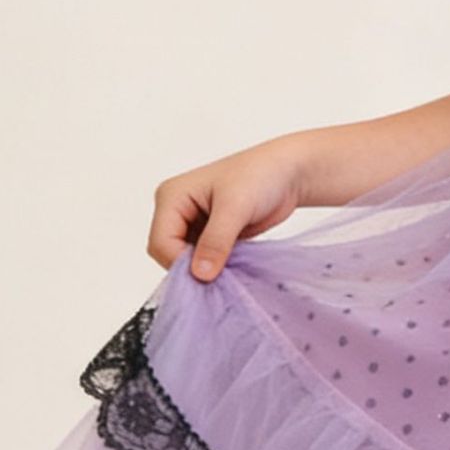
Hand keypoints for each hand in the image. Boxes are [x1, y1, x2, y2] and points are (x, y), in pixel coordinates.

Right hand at [148, 135, 308, 280]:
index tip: (208, 275)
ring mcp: (193, 223)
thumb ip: (216, 241)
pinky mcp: (210, 235)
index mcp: (172, 196)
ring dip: (205, 269)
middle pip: (169, 253)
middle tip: (221, 276)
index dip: (180, 262)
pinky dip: (215, 267)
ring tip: (230, 269)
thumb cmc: (262, 175)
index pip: (161, 242)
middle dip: (192, 267)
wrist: (289, 173)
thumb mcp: (236, 207)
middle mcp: (177, 210)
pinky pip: (203, 260)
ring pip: (186, 260)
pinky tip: (233, 266)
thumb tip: (200, 275)